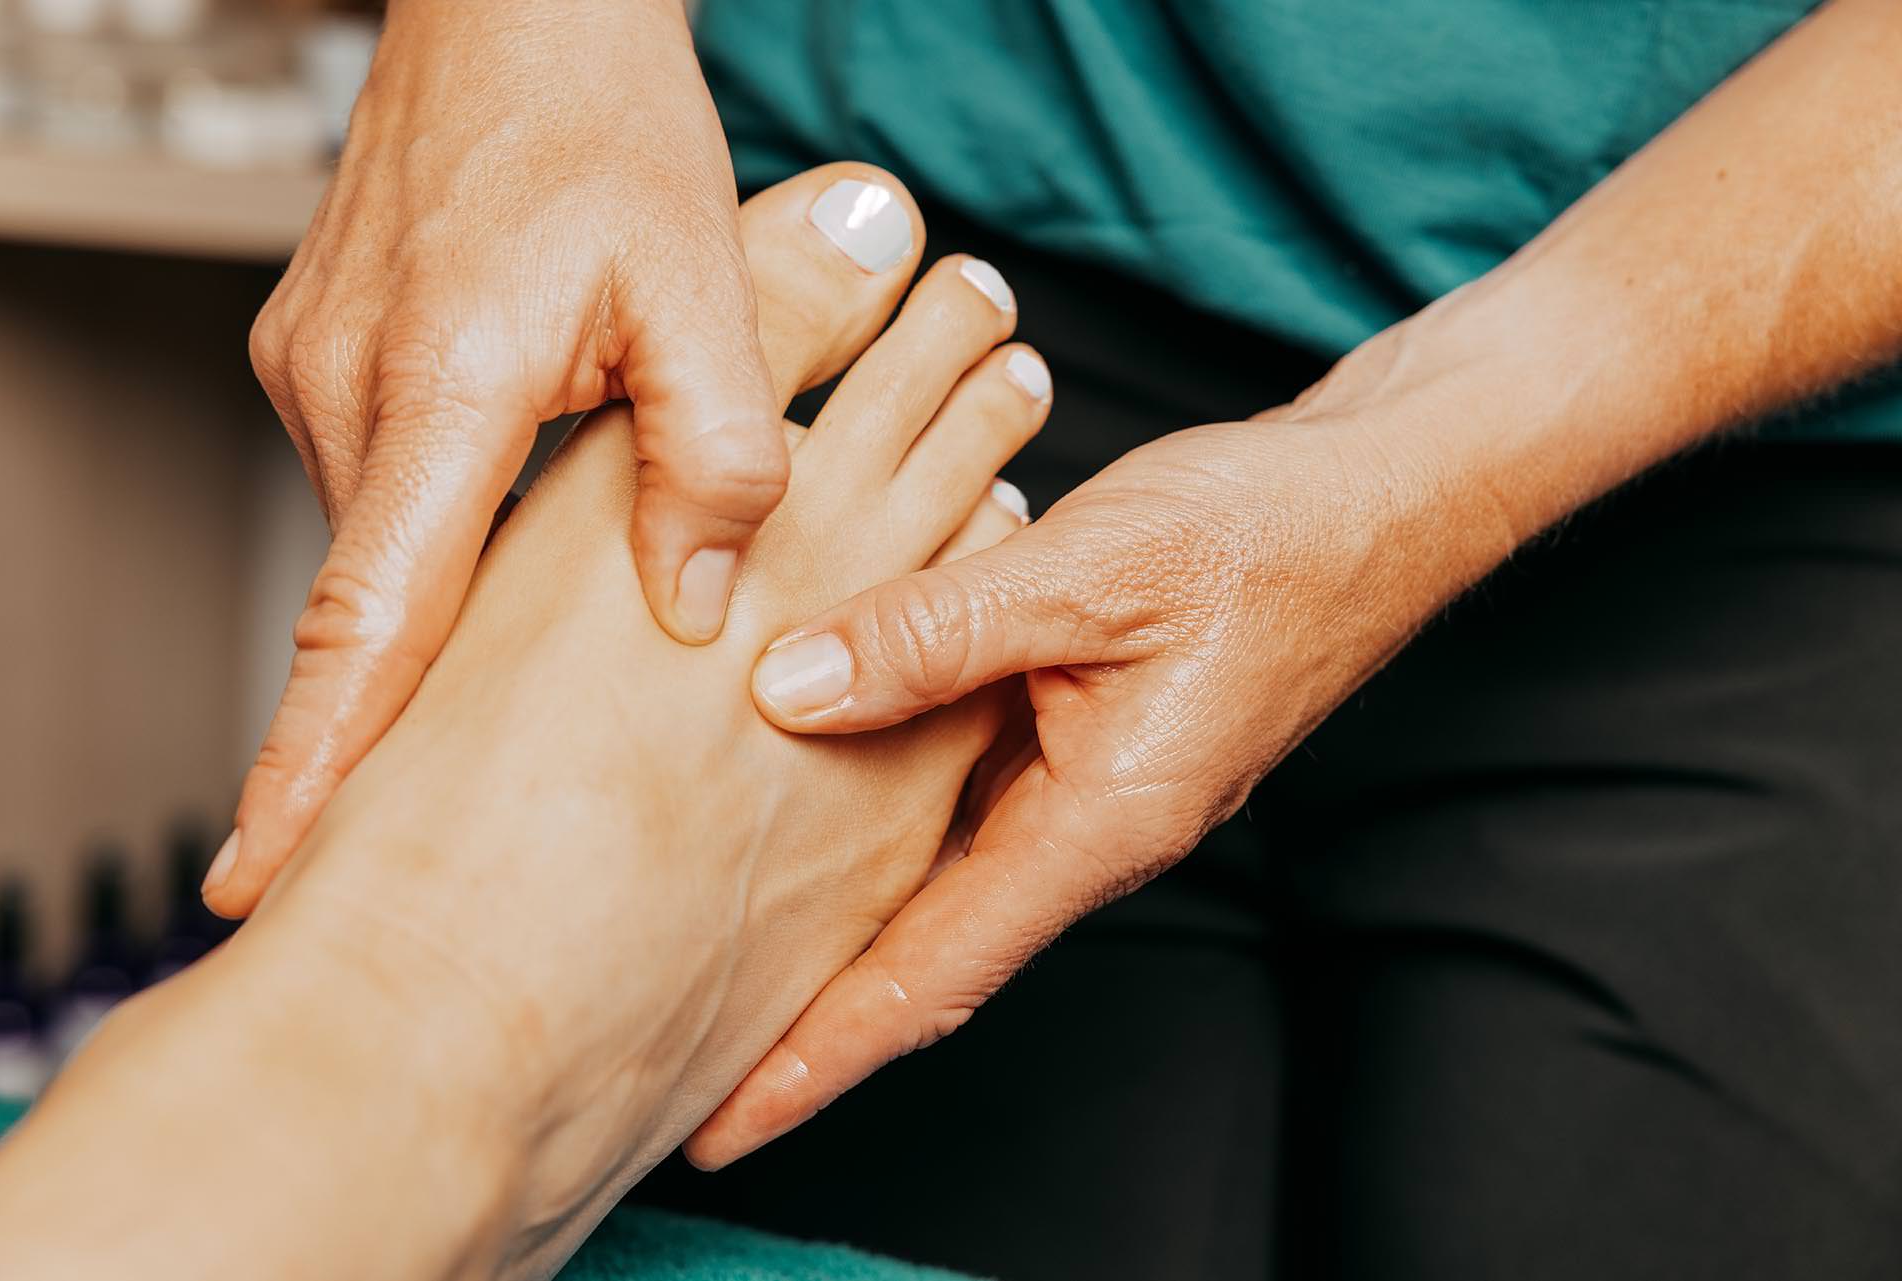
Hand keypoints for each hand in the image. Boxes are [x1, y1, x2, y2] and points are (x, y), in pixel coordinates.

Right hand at [209, 0, 782, 913]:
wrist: (519, 10)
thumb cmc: (603, 121)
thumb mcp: (703, 281)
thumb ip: (715, 453)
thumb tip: (691, 609)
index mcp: (438, 382)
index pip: (367, 618)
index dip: (318, 762)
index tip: (264, 874)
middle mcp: (345, 388)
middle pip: (381, 605)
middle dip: (402, 730)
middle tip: (446, 844)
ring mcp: (321, 372)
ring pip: (396, 547)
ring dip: (453, 618)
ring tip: (529, 693)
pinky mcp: (334, 360)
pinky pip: (393, 489)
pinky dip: (449, 541)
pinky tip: (520, 554)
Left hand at [684, 338, 1526, 1167]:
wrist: (1374, 501)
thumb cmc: (1262, 534)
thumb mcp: (1086, 569)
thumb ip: (934, 631)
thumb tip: (789, 690)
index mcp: (1100, 825)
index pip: (932, 978)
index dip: (819, 1055)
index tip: (719, 1120)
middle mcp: (1090, 832)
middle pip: (926, 956)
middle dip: (808, 1019)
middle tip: (684, 1051)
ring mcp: (1089, 789)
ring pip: (939, 878)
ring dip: (839, 923)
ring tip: (725, 944)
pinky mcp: (1085, 737)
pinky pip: (964, 803)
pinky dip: (883, 820)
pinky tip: (815, 793)